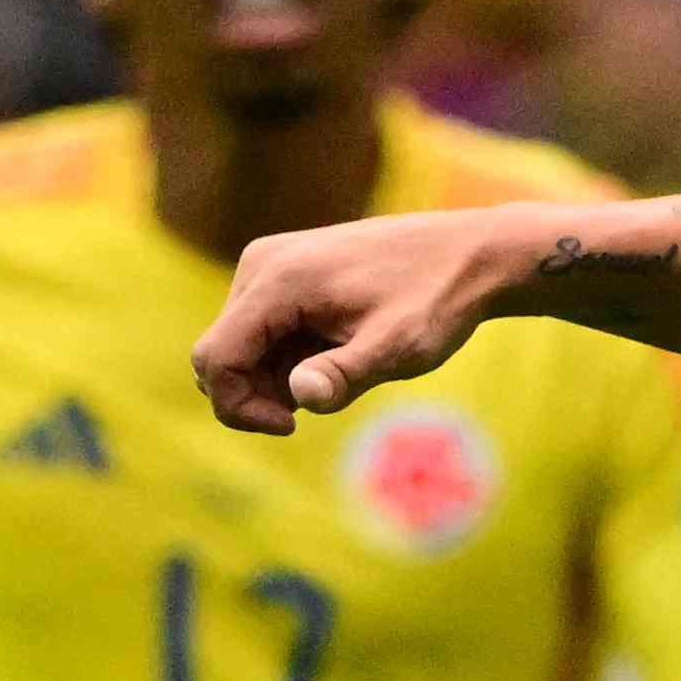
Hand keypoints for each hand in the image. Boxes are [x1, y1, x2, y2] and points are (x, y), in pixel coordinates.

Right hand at [193, 211, 524, 434]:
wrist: (466, 254)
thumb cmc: (435, 300)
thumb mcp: (397, 348)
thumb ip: (345, 375)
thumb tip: (298, 397)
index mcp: (278, 281)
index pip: (214, 358)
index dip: (239, 406)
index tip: (293, 426)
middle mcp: (261, 266)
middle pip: (220, 355)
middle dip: (256, 397)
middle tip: (324, 404)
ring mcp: (270, 266)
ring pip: (240, 346)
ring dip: (275, 379)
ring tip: (341, 375)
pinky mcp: (285, 274)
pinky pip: (262, 331)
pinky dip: (287, 359)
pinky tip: (337, 358)